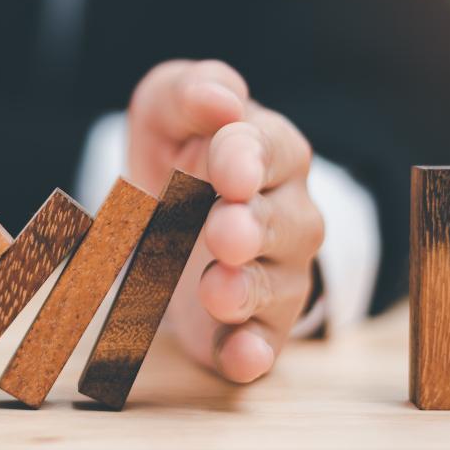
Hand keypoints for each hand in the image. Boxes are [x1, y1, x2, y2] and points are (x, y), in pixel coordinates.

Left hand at [126, 60, 323, 382]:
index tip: (227, 169)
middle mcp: (287, 214)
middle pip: (284, 221)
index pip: (271, 150)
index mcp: (271, 151)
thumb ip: (192, 92)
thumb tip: (223, 98)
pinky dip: (252, 352)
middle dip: (252, 228)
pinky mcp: (256, 326)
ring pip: (278, 285)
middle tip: (222, 231)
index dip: (248, 159)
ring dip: (247, 290)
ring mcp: (277, 273)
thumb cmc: (178, 151)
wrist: (162, 211)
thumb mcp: (168, 109)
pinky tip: (238, 356)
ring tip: (214, 289)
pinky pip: (264, 344)